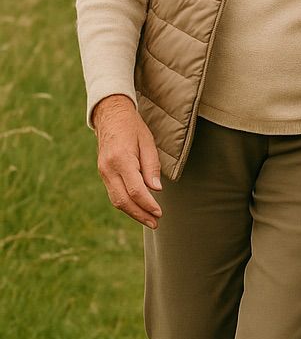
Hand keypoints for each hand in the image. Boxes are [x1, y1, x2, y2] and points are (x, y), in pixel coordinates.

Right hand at [94, 94, 162, 228]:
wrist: (110, 115)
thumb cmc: (133, 127)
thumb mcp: (148, 142)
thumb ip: (152, 166)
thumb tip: (156, 190)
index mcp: (121, 159)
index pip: (135, 190)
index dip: (148, 204)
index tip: (159, 213)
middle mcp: (109, 168)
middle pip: (123, 200)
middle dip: (140, 214)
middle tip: (155, 223)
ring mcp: (103, 172)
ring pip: (116, 200)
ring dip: (133, 212)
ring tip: (149, 220)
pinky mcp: (103, 173)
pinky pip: (114, 193)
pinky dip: (126, 203)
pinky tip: (139, 208)